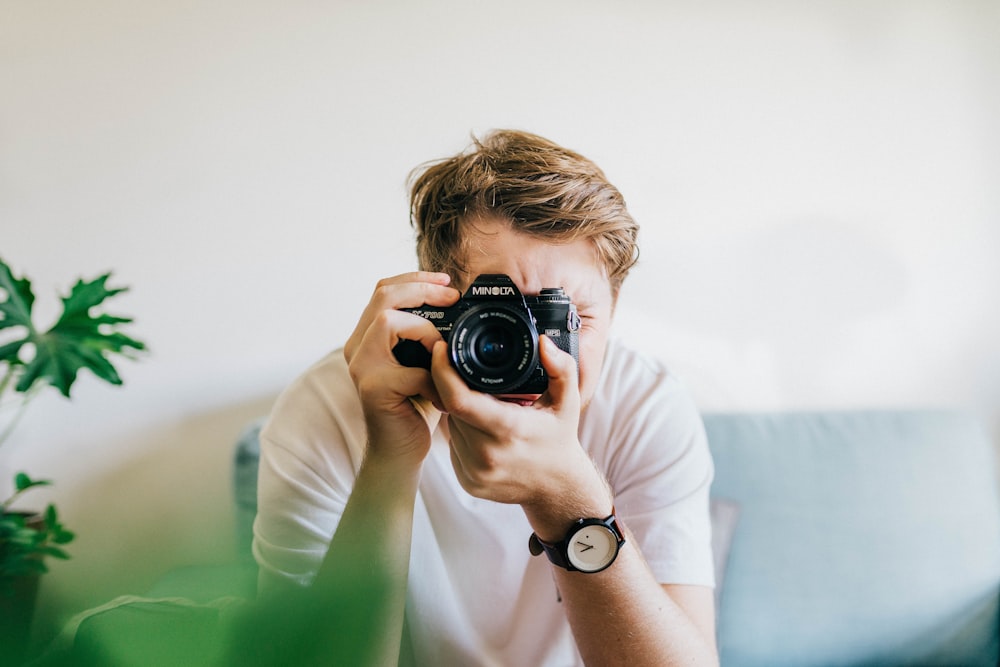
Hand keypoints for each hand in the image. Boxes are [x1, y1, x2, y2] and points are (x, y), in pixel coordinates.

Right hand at [344, 272, 459, 464]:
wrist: (400, 451)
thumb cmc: (415, 406)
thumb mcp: (422, 361)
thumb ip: (427, 334)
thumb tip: (457, 304)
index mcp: (367, 337)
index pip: (384, 290)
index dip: (416, 280)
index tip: (448, 285)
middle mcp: (356, 347)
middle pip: (383, 296)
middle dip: (422, 289)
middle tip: (453, 298)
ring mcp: (360, 367)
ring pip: (390, 322)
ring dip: (426, 332)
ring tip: (442, 356)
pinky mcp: (372, 388)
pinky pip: (410, 369)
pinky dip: (434, 380)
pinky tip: (441, 396)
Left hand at [432, 335, 611, 537]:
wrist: (557, 487)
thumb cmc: (559, 438)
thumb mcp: (568, 401)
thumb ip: (561, 368)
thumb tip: (544, 343)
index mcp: (509, 429)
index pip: (459, 399)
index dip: (443, 371)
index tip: (442, 350)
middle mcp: (487, 454)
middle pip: (452, 408)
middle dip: (457, 389)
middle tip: (477, 382)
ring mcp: (475, 472)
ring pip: (451, 427)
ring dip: (460, 412)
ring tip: (489, 410)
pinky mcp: (468, 482)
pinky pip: (454, 447)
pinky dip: (462, 434)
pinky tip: (483, 432)